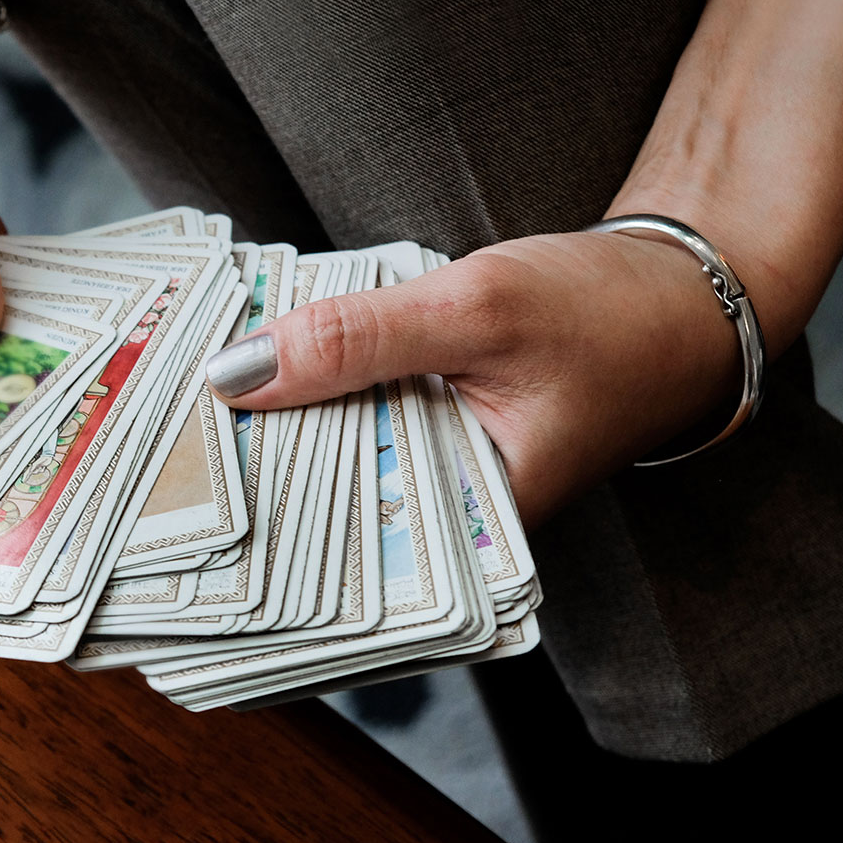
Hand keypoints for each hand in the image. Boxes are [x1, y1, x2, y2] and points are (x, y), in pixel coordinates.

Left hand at [204, 232, 743, 524]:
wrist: (683, 294)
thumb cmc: (608, 313)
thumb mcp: (478, 311)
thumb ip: (359, 339)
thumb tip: (237, 372)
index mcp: (471, 533)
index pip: (338, 548)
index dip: (255, 515)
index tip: (175, 485)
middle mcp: (448, 522)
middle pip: (325, 507)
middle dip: (252, 466)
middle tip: (158, 435)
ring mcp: (438, 477)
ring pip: (336, 458)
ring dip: (281, 423)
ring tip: (189, 401)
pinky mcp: (432, 432)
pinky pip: (359, 420)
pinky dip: (322, 390)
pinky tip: (266, 366)